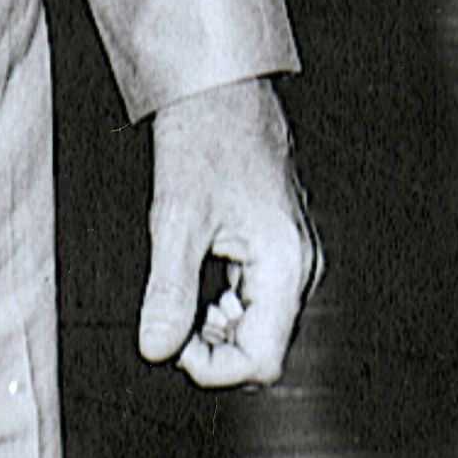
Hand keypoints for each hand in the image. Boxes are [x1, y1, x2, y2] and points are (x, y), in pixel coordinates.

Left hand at [137, 74, 316, 390]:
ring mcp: (295, 257)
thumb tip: (156, 349)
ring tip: (183, 286)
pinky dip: (224, 300)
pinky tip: (199, 271)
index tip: (174, 344)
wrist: (222, 90)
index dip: (214, 367)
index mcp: (286, 265)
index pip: (262, 360)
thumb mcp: (176, 221)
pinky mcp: (282, 247)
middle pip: (263, 347)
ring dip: (216, 324)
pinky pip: (257, 297)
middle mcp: (301, 267)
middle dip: (213, 345)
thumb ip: (169, 293)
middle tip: (170, 315)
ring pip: (259, 325)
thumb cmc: (206, 141)